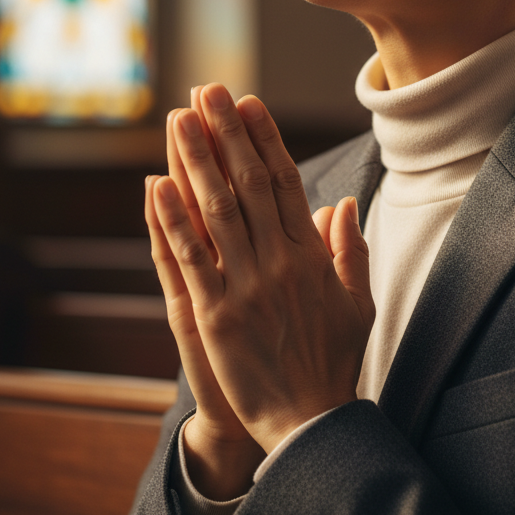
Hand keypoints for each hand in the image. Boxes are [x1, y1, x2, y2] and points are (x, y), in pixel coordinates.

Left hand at [154, 83, 373, 453]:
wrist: (310, 424)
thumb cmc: (334, 362)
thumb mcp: (358, 302)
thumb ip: (350, 249)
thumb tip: (345, 202)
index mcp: (311, 255)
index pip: (286, 181)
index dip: (264, 138)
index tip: (248, 103)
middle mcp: (279, 261)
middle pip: (249, 182)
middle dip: (227, 132)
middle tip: (208, 90)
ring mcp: (246, 286)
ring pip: (218, 209)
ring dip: (196, 160)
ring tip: (180, 119)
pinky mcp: (216, 315)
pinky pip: (192, 258)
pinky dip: (172, 220)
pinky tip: (156, 184)